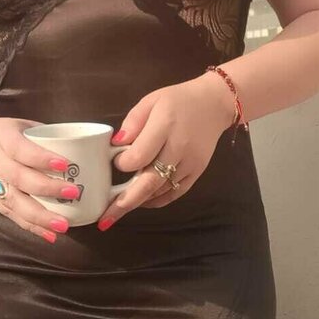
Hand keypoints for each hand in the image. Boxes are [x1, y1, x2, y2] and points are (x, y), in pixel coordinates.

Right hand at [0, 116, 76, 241]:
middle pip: (20, 178)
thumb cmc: (7, 133)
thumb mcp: (24, 125)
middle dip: (47, 188)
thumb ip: (49, 136)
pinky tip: (50, 235)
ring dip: (40, 216)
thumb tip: (87, 146)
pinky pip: (13, 216)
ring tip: (63, 225)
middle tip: (73, 193)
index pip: (22, 149)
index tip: (65, 164)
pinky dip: (32, 227)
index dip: (42, 158)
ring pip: (15, 202)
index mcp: (4, 139)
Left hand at [98, 72, 236, 228]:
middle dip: (125, 202)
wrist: (214, 105)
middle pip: (150, 181)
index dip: (123, 163)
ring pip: (160, 191)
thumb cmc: (178, 100)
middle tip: (105, 218)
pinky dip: (156, 201)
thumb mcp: (151, 101)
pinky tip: (141, 201)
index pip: (140, 155)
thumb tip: (115, 145)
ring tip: (116, 211)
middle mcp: (179, 148)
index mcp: (165, 125)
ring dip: (138, 202)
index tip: (116, 160)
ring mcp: (190, 164)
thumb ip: (132, 122)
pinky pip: (174, 193)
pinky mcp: (197, 173)